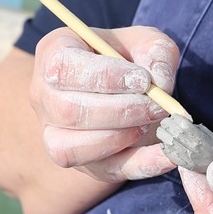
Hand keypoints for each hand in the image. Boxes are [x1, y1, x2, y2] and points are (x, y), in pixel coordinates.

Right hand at [31, 26, 180, 182]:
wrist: (126, 90)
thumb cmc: (129, 59)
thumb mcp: (146, 42)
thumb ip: (157, 53)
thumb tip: (161, 83)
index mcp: (53, 55)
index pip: (63, 69)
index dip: (104, 77)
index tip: (142, 80)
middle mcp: (45, 98)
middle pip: (68, 111)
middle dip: (120, 111)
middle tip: (156, 106)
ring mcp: (57, 135)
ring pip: (71, 149)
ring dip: (120, 138)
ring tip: (150, 122)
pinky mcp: (84, 163)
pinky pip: (105, 171)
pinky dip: (141, 165)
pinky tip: (168, 155)